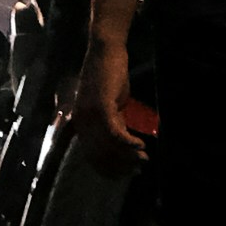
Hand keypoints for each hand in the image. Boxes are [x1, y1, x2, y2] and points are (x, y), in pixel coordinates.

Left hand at [76, 28, 151, 161]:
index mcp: (81, 122)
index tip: (124, 175)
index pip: (91, 155)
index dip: (108, 169)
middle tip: (138, 170)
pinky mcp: (101, 107)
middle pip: (99, 155)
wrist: (105, 50)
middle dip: (120, 166)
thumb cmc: (109, 75)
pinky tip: (140, 146)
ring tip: (143, 159)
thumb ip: (113, 121)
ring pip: (108, 147)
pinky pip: (114, 133)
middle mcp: (81, 122)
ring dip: (128, 156)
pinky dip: (128, 142)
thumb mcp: (111, 104)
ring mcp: (89, 115)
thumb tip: (123, 141)